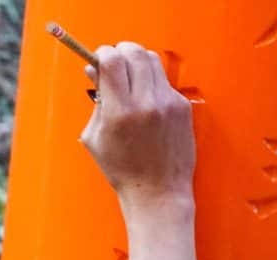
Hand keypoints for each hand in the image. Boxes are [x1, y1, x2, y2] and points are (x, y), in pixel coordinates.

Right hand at [80, 42, 198, 259]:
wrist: (157, 192)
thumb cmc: (122, 170)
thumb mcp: (94, 138)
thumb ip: (95, 102)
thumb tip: (94, 72)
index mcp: (119, 112)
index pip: (112, 60)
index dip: (102, 54)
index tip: (98, 58)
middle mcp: (146, 103)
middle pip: (135, 52)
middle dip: (121, 52)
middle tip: (113, 63)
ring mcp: (168, 103)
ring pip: (152, 61)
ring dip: (137, 63)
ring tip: (129, 80)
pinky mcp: (182, 106)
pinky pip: (164, 81)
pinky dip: (151, 83)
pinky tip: (144, 102)